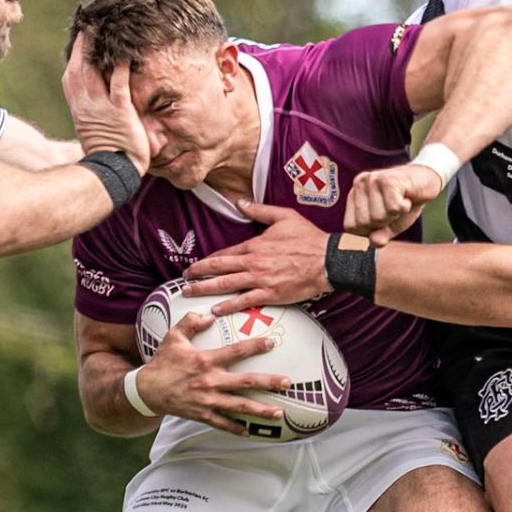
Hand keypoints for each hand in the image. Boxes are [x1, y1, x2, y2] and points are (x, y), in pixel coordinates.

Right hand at [62, 34, 150, 173]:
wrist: (112, 174)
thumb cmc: (106, 156)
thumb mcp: (92, 131)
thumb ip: (92, 115)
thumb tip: (93, 108)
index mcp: (79, 110)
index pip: (71, 77)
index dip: (74, 57)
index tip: (78, 41)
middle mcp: (86, 105)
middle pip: (80, 68)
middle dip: (83, 45)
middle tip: (88, 25)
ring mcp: (102, 107)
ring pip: (95, 71)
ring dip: (98, 49)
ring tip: (104, 29)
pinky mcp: (120, 111)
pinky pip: (119, 84)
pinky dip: (121, 68)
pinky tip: (125, 53)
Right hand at [135, 312, 292, 434]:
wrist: (146, 391)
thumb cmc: (162, 363)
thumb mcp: (173, 337)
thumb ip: (191, 323)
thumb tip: (209, 316)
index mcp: (205, 361)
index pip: (236, 352)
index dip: (255, 346)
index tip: (272, 342)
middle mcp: (210, 381)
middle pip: (245, 383)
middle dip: (268, 383)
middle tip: (287, 383)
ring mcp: (207, 401)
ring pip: (239, 406)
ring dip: (260, 411)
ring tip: (279, 413)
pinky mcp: (202, 415)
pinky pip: (222, 423)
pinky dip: (236, 428)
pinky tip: (250, 431)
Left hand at [182, 202, 331, 313]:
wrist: (328, 260)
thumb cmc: (309, 238)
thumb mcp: (284, 216)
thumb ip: (259, 210)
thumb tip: (240, 202)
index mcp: (255, 245)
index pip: (224, 254)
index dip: (207, 261)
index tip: (195, 266)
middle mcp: (253, 263)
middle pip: (218, 269)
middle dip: (197, 275)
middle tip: (183, 280)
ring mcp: (261, 280)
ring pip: (226, 285)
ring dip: (205, 289)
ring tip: (189, 293)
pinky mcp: (272, 294)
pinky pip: (245, 301)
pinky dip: (229, 306)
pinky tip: (216, 309)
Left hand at [344, 163, 439, 245]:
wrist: (426, 181)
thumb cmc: (405, 202)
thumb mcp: (390, 225)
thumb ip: (379, 236)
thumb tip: (374, 242)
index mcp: (354, 196)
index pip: (350, 227)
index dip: (369, 230)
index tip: (384, 217)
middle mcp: (359, 184)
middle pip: (364, 223)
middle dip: (383, 222)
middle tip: (394, 208)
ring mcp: (372, 179)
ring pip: (378, 217)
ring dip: (395, 214)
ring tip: (400, 201)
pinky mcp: (387, 179)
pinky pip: (393, 208)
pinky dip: (405, 207)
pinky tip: (406, 197)